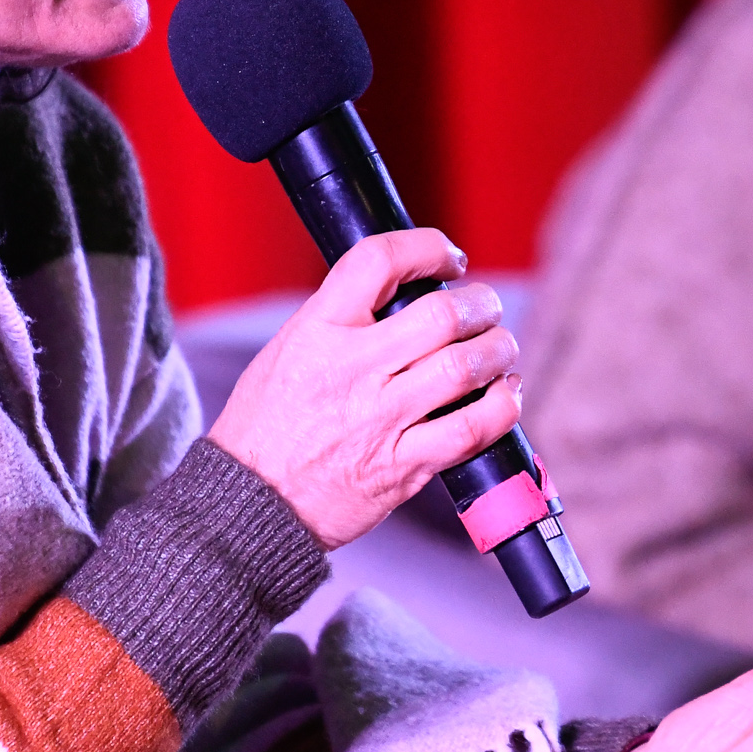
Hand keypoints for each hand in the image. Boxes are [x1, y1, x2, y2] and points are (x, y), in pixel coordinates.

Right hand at [205, 230, 520, 549]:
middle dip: (481, 304)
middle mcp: (353, 369)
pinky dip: (502, 407)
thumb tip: (401, 296)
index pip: (379, 261)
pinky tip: (504, 395)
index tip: (448, 259)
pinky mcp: (404, 466)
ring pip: (467, 366)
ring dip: (498, 350)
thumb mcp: (285, 350)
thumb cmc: (264, 427)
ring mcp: (382, 419)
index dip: (427, 247)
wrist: (248, 505)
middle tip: (486, 309)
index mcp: (317, 330)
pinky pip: (473, 429)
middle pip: (442, 314)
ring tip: (499, 349)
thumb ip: (339, 320)